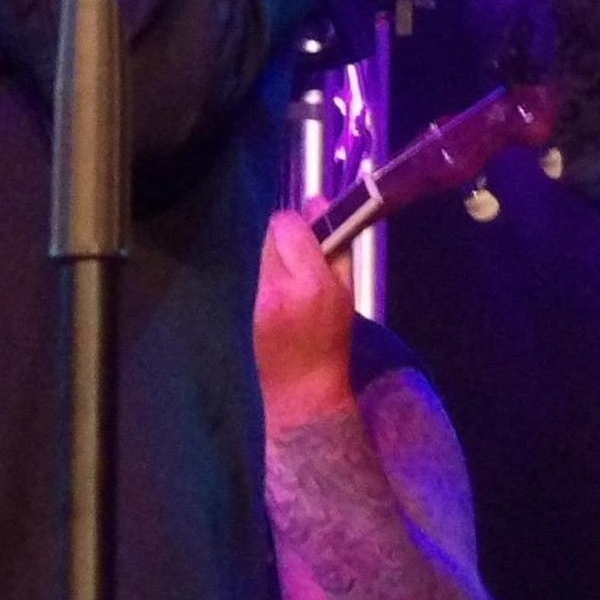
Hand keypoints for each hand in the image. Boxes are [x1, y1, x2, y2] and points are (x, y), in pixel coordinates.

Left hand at [253, 208, 357, 428]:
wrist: (303, 389)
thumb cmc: (335, 342)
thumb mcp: (348, 294)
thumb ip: (338, 250)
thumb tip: (322, 209)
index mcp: (311, 281)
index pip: (289, 224)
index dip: (303, 218)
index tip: (318, 224)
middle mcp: (280, 285)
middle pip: (273, 233)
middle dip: (291, 233)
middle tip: (310, 248)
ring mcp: (261, 297)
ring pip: (266, 253)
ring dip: (283, 252)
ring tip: (301, 273)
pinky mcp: (251, 306)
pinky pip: (263, 275)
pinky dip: (276, 273)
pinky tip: (290, 293)